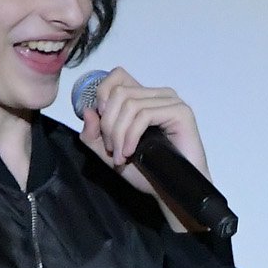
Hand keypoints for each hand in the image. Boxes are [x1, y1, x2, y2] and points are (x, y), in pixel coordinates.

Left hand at [74, 66, 210, 222]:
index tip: (101, 123)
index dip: (102, 94)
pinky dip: (131, 135)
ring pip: (130, 104)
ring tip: (120, 156)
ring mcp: (170, 101)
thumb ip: (93, 134)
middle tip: (111, 149)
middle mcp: (157, 95)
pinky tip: (130, 152)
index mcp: (142, 98)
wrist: (170, 190)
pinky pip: (144, 115)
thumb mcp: (109, 153)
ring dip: (118, 134)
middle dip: (108, 124)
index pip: (118, 76)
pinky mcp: (180, 112)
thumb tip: (88, 111)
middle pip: (119, 92)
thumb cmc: (146, 172)